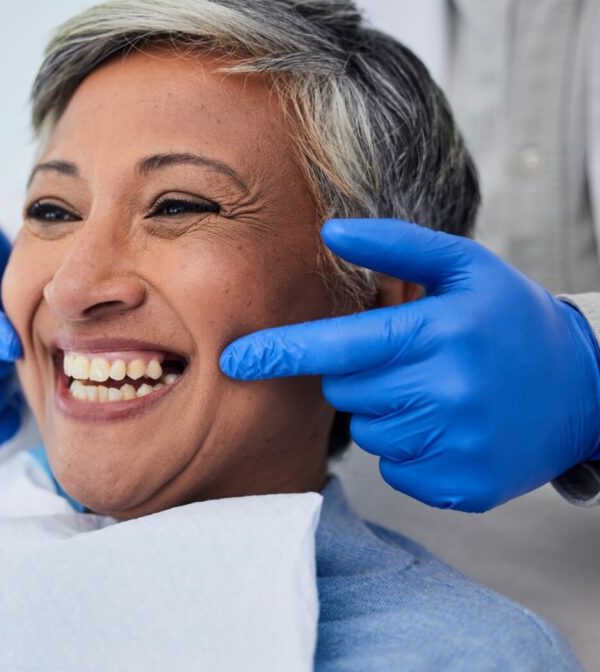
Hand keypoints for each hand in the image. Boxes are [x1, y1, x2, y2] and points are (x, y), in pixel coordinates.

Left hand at [220, 218, 599, 512]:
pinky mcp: (462, 487)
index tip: (234, 360)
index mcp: (440, 334)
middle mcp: (447, 393)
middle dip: (359, 374)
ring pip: (369, 433)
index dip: (281, 353)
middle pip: (346, 393)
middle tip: (409, 358)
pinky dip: (410, 449)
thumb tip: (328, 232)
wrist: (586, 388)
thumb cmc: (510, 319)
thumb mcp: (464, 268)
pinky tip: (449, 426)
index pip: (339, 346)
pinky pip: (396, 470)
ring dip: (387, 412)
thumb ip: (395, 246)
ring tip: (437, 391)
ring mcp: (457, 446)